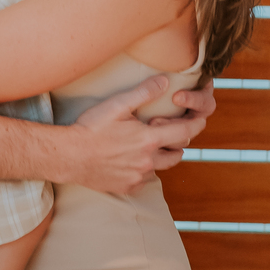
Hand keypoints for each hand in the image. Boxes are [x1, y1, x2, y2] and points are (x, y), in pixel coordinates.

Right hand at [69, 75, 208, 195]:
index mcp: (149, 140)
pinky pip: (145, 179)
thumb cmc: (91, 128)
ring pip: (162, 168)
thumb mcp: (117, 105)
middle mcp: (148, 161)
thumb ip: (144, 92)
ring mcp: (138, 176)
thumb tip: (166, 81)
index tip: (200, 119)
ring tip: (151, 146)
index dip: (196, 124)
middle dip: (179, 142)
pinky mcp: (128, 187)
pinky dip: (144, 170)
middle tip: (169, 131)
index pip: (185, 132)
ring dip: (162, 156)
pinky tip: (133, 160)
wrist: (69, 156)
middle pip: (178, 153)